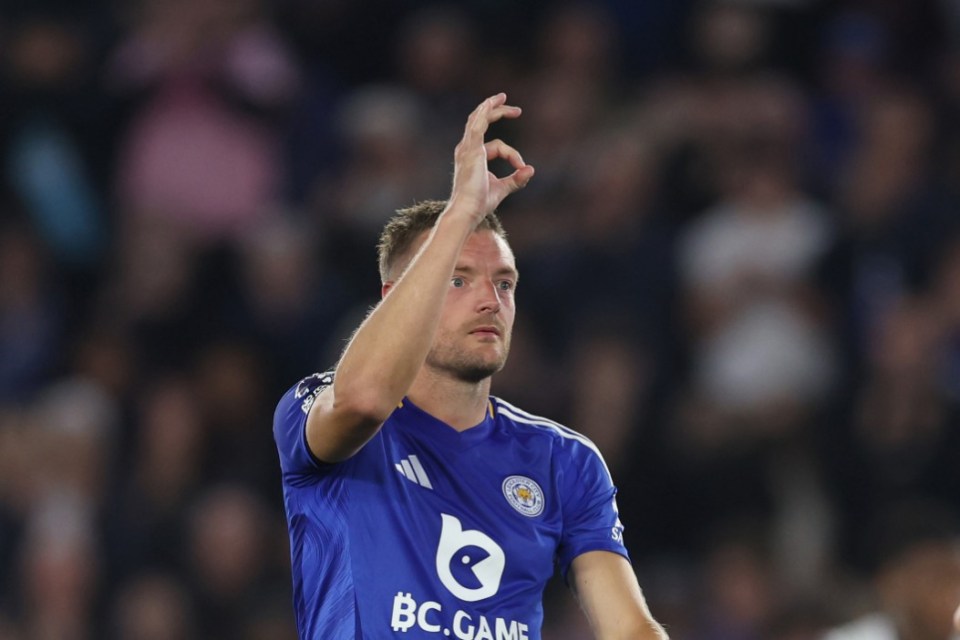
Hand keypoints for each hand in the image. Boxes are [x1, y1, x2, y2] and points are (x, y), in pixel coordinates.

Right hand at [448, 93, 534, 221]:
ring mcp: (467, 148)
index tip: (521, 167)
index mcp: (472, 157)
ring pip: (477, 119)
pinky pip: (477, 125)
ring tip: (503, 97)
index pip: (497, 146)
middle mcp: (467, 149)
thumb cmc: (480, 203)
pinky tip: (493, 103)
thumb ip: (516, 179)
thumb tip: (531, 169)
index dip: (513, 155)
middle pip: (481, 122)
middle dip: (497, 112)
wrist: (468, 210)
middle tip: (516, 110)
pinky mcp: (471, 149)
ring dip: (491, 107)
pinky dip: (485, 113)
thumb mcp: (502, 189)